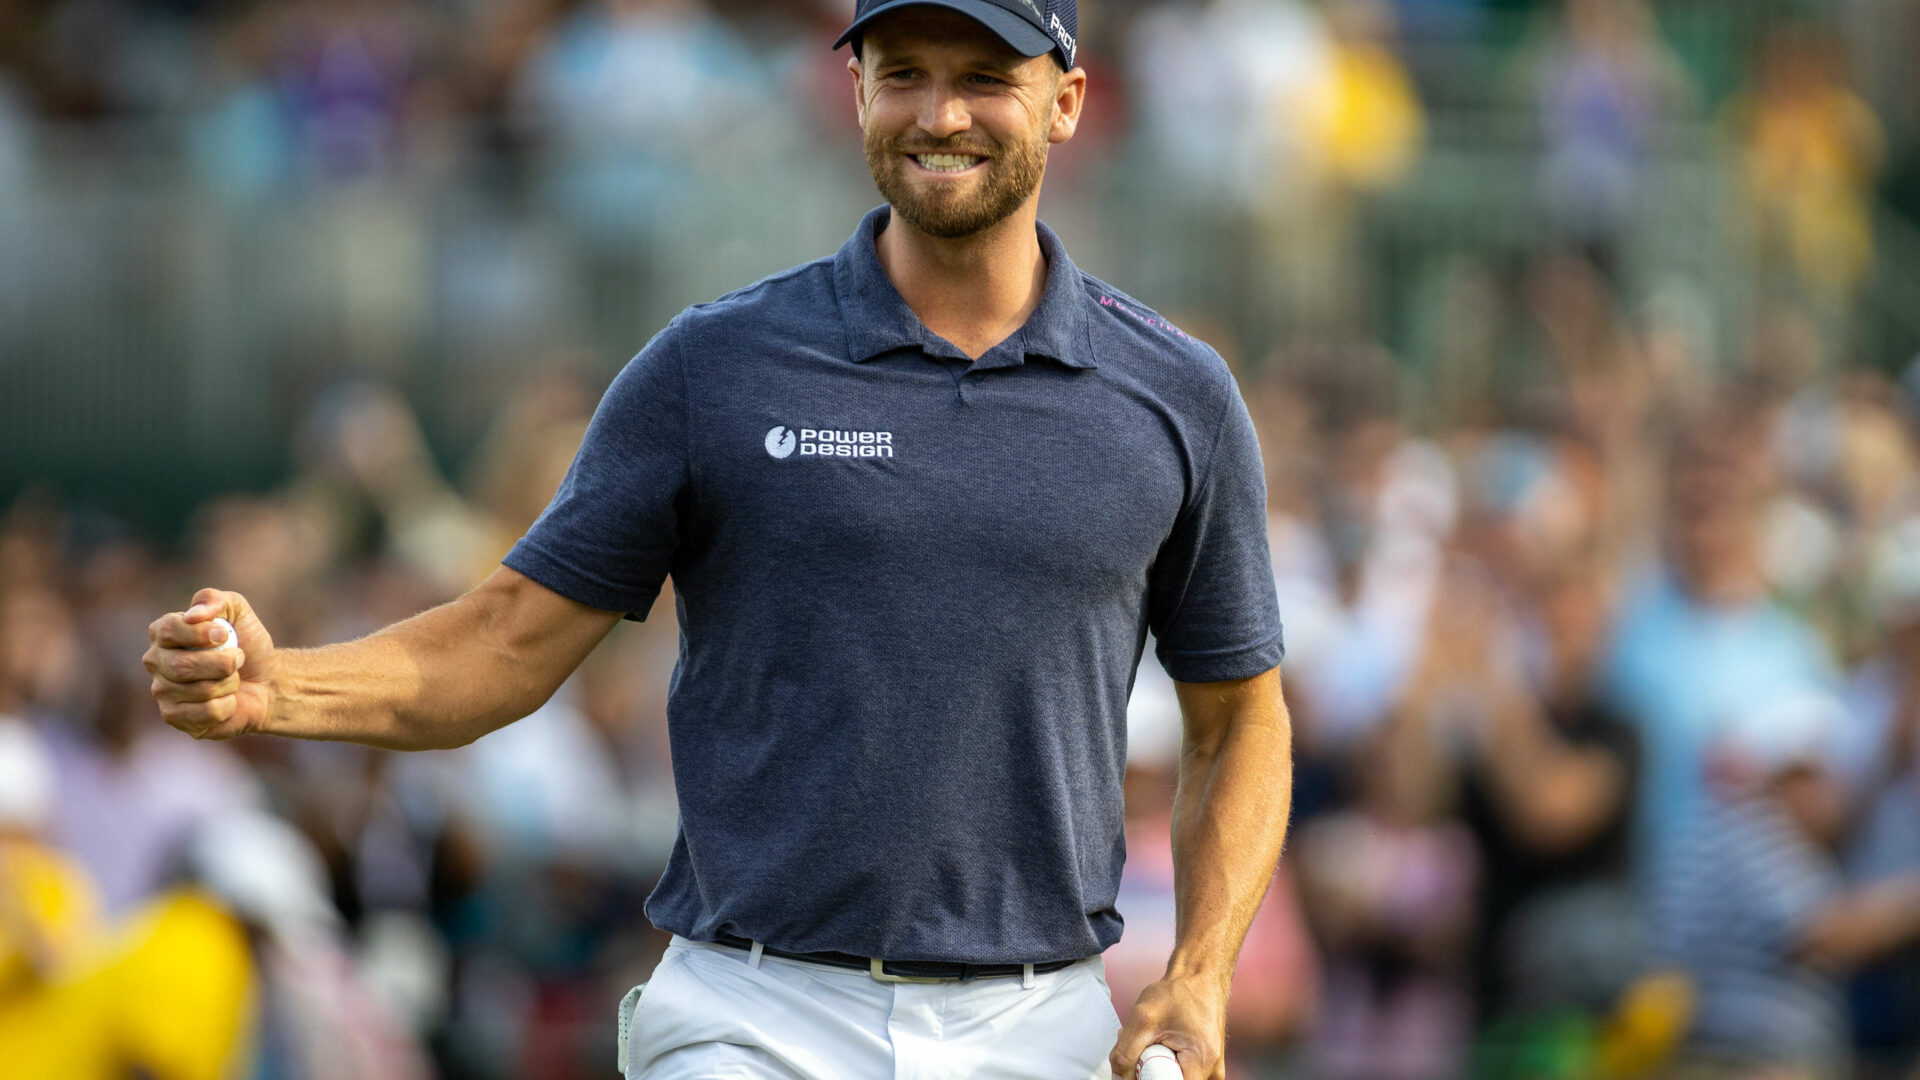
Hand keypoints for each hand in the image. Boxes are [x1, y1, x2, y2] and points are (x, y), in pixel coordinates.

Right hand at [144, 589, 277, 739]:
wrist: (266, 683)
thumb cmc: (247, 646)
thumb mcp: (239, 613)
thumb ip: (215, 600)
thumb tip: (193, 614)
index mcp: (164, 632)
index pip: (168, 630)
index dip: (200, 634)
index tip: (225, 635)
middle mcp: (156, 661)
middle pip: (181, 666)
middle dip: (221, 664)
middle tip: (239, 659)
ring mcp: (162, 691)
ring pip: (197, 691)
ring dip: (229, 684)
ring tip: (233, 679)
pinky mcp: (174, 717)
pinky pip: (205, 713)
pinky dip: (228, 705)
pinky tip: (228, 701)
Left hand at [1109, 972, 1227, 1078]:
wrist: (1200, 975)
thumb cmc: (1178, 991)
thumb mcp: (1143, 1019)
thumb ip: (1125, 1053)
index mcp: (1203, 1062)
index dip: (1147, 1079)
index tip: (1137, 1063)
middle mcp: (1213, 1072)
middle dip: (1149, 1071)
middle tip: (1141, 1044)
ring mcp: (1212, 1070)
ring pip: (1174, 1078)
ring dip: (1156, 1065)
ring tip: (1151, 1038)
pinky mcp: (1207, 1065)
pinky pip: (1181, 1072)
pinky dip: (1166, 1061)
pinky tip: (1160, 1041)